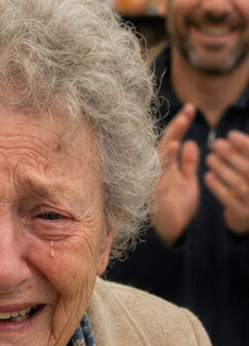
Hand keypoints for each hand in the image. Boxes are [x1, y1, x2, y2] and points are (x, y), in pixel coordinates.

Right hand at [152, 103, 199, 244]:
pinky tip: (174, 145)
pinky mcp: (155, 191)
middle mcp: (158, 172)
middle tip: (189, 109)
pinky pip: (159, 170)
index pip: (173, 141)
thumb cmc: (178, 211)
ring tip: (183, 122)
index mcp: (167, 168)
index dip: (181, 125)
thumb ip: (188, 164)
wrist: (172, 236)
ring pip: (161, 154)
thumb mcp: (188, 183)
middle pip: (166, 143)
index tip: (191, 109)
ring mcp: (155, 180)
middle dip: (177, 126)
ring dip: (172, 137)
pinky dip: (166, 157)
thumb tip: (190, 143)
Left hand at [205, 128, 248, 233]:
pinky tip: (208, 176)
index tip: (230, 134)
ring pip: (237, 184)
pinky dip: (217, 187)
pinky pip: (228, 200)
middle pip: (248, 169)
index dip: (244, 145)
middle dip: (231, 155)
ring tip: (210, 158)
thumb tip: (232, 136)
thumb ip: (245, 154)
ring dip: (222, 169)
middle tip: (216, 144)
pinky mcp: (243, 215)